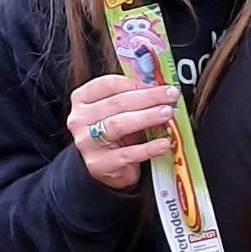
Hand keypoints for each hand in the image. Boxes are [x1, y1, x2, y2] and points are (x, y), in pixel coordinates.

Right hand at [67, 74, 177, 189]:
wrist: (104, 168)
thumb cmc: (114, 135)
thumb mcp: (118, 112)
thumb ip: (133, 99)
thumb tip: (161, 89)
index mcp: (82, 99)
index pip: (109, 84)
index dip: (136, 83)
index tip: (160, 84)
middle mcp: (80, 119)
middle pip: (117, 103)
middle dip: (148, 98)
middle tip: (170, 96)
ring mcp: (87, 142)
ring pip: (119, 125)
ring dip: (147, 117)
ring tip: (167, 114)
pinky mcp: (100, 164)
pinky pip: (127, 154)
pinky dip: (148, 148)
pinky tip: (163, 143)